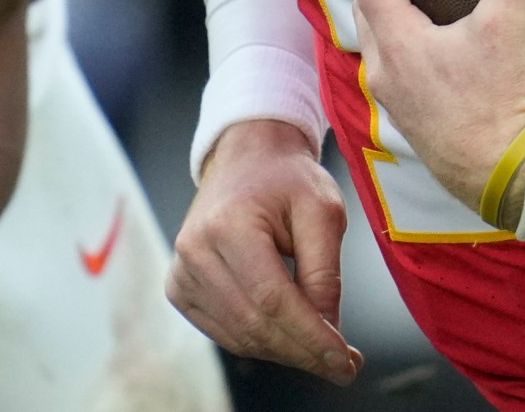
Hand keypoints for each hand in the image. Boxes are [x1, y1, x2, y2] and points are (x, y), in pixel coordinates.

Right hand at [167, 119, 361, 384]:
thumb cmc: (287, 179)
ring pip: (240, 336)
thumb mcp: (323, 211)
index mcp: (228, 225)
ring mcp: (182, 272)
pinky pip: (224, 332)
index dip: (311, 337)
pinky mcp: (179, 288)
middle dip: (303, 352)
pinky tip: (290, 337)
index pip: (272, 300)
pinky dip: (260, 342)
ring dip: (284, 351)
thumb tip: (328, 330)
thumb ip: (325, 273)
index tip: (345, 362)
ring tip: (323, 352)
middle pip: (255, 324)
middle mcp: (195, 251)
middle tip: (343, 366)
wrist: (246, 159)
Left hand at [345, 0, 524, 217]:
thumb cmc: (499, 107)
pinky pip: (393, 67)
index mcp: (396, 39)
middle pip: (364, 2)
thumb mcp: (509, 28)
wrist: (507, 181)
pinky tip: (433, 45)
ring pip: (376, 39)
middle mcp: (383, 69)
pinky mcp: (413, 121)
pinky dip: (402, 40)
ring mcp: (394, 99)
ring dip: (386, 6)